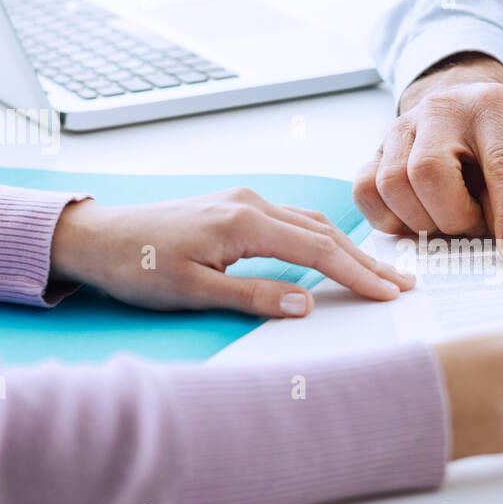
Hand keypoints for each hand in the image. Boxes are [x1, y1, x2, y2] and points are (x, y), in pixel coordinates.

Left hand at [49, 189, 413, 316]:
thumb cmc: (137, 266)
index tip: (390, 294)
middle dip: (367, 260)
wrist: (97, 237)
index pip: (318, 249)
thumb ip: (253, 297)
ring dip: (349, 248)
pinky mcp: (236, 207)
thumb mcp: (193, 291)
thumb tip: (306, 303)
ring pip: (312, 223)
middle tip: (405, 284)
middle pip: (325, 231)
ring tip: (381, 273)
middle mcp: (250, 203)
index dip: (358, 274)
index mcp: (243, 221)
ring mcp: (244, 201)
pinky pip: (294, 220)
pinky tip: (336, 252)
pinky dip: (324, 238)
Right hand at [353, 53, 502, 260]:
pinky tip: (414, 220)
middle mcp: (441, 110)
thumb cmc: (501, 138)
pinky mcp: (377, 149)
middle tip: (474, 226)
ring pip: (393, 183)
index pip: (501, 164)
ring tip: (446, 221)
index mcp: (492, 108)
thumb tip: (499, 239)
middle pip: (429, 171)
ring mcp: (402, 127)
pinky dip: (388, 219)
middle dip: (455, 217)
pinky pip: (366, 190)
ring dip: (422, 221)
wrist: (465, 108)